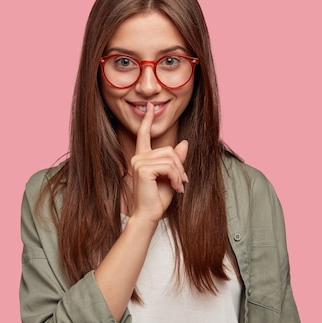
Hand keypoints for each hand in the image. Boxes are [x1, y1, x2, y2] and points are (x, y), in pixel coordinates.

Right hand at [130, 103, 188, 223]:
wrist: (147, 216)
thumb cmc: (156, 200)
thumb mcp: (171, 177)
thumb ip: (176, 160)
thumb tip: (184, 142)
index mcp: (141, 158)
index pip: (143, 135)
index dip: (147, 120)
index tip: (150, 106)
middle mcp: (138, 157)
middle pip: (168, 150)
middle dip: (179, 166)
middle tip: (182, 182)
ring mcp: (138, 162)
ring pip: (170, 158)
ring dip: (179, 174)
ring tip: (179, 187)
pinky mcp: (143, 169)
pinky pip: (168, 167)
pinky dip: (176, 178)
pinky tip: (176, 188)